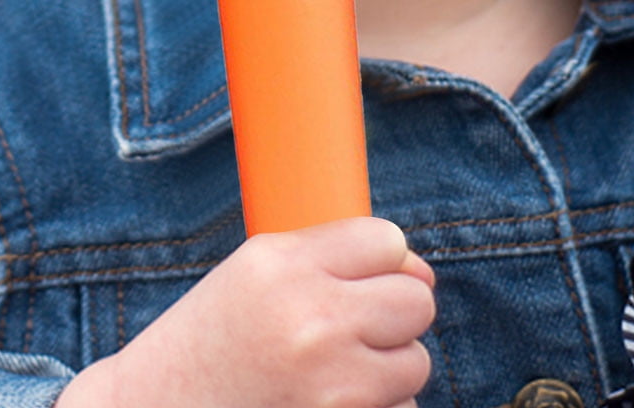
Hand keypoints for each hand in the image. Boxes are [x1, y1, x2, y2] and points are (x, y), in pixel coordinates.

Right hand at [58, 217, 434, 407]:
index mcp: (283, 265)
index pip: (387, 241)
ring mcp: (331, 384)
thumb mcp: (253, 273)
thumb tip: (422, 272)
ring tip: (335, 371)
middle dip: (397, 313)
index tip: (369, 276)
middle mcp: (312, 320)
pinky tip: (332, 404)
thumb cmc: (211, 340)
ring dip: (389, 368)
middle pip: (415, 300)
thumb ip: (328, 257)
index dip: (386, 260)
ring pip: (416, 362)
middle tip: (357, 327)